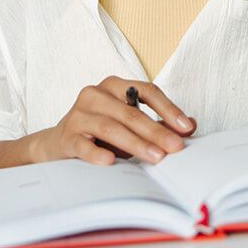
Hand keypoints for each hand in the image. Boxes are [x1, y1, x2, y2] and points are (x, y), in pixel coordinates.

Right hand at [35, 76, 196, 165]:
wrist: (56, 145)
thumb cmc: (99, 133)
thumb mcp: (129, 125)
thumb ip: (159, 123)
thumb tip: (191, 125)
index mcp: (114, 86)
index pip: (146, 91)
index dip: (168, 108)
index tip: (186, 127)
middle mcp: (95, 94)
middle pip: (131, 112)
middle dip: (156, 131)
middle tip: (175, 148)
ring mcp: (78, 114)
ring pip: (111, 127)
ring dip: (136, 143)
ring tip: (156, 157)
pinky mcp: (66, 136)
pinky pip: (84, 145)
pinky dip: (98, 153)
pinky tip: (111, 161)